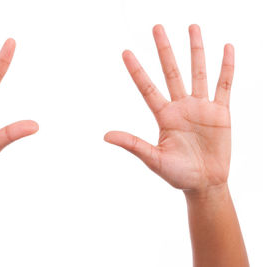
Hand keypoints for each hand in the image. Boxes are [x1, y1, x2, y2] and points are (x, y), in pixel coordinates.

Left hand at [105, 25, 233, 191]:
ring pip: (197, 72)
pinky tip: (227, 48)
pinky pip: (224, 85)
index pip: (147, 87)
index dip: (136, 70)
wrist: (205, 183)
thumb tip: (105, 136)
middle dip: (164, 50)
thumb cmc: (177, 175)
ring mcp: (201, 107)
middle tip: (156, 27)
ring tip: (192, 27)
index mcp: (163, 116)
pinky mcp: (220, 112)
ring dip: (195, 50)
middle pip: (171, 72)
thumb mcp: (153, 159)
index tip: (125, 52)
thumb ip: (133, 144)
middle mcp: (180, 107)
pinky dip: (226, 67)